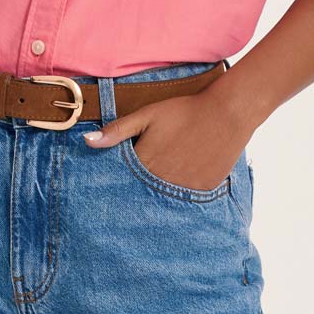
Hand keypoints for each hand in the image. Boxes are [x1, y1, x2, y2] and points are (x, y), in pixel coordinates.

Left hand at [82, 81, 248, 192]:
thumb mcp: (147, 115)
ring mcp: (183, 189)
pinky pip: (184, 201)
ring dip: (155, 197)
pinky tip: (177, 187)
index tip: (107, 189)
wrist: (226, 114)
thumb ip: (117, 131)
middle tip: (131, 196)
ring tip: (156, 192)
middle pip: (140, 194)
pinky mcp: (201, 191)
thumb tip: (87, 141)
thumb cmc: (185, 111)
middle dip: (134, 194)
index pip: (121, 181)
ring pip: (161, 200)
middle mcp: (161, 180)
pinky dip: (177, 197)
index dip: (116, 182)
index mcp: (145, 162)